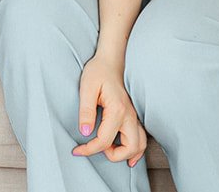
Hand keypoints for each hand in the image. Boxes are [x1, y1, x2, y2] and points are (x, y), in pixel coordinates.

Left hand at [72, 52, 146, 166]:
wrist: (110, 61)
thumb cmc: (97, 72)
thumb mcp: (86, 88)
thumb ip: (86, 111)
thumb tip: (85, 133)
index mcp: (117, 110)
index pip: (105, 141)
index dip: (89, 150)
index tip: (77, 150)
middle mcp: (130, 116)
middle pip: (130, 148)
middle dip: (112, 156)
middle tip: (95, 148)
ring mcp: (134, 117)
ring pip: (140, 146)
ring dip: (125, 154)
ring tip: (108, 152)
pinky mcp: (134, 117)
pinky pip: (141, 139)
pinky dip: (135, 149)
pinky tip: (125, 153)